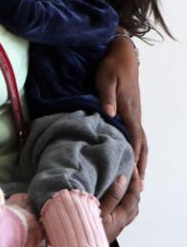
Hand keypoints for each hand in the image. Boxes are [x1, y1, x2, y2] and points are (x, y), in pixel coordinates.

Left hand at [95, 36, 147, 181]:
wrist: (122, 55)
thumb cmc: (112, 66)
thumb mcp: (106, 79)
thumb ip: (107, 97)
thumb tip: (109, 113)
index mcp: (129, 112)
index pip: (134, 141)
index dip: (133, 160)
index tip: (132, 178)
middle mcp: (135, 117)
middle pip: (141, 148)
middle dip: (140, 169)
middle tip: (139, 191)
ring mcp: (134, 116)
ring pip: (141, 144)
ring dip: (140, 163)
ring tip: (139, 183)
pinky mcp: (130, 114)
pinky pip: (136, 137)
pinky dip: (137, 152)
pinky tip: (133, 161)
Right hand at [100, 171, 140, 242]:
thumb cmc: (84, 230)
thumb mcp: (98, 210)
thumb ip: (112, 194)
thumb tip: (122, 179)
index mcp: (120, 218)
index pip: (134, 197)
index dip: (135, 182)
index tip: (133, 168)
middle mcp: (120, 224)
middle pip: (134, 205)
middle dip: (134, 190)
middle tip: (130, 177)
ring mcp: (113, 229)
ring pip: (127, 212)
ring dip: (128, 199)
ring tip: (122, 188)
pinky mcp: (106, 231)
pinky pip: (119, 215)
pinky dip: (120, 205)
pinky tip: (110, 202)